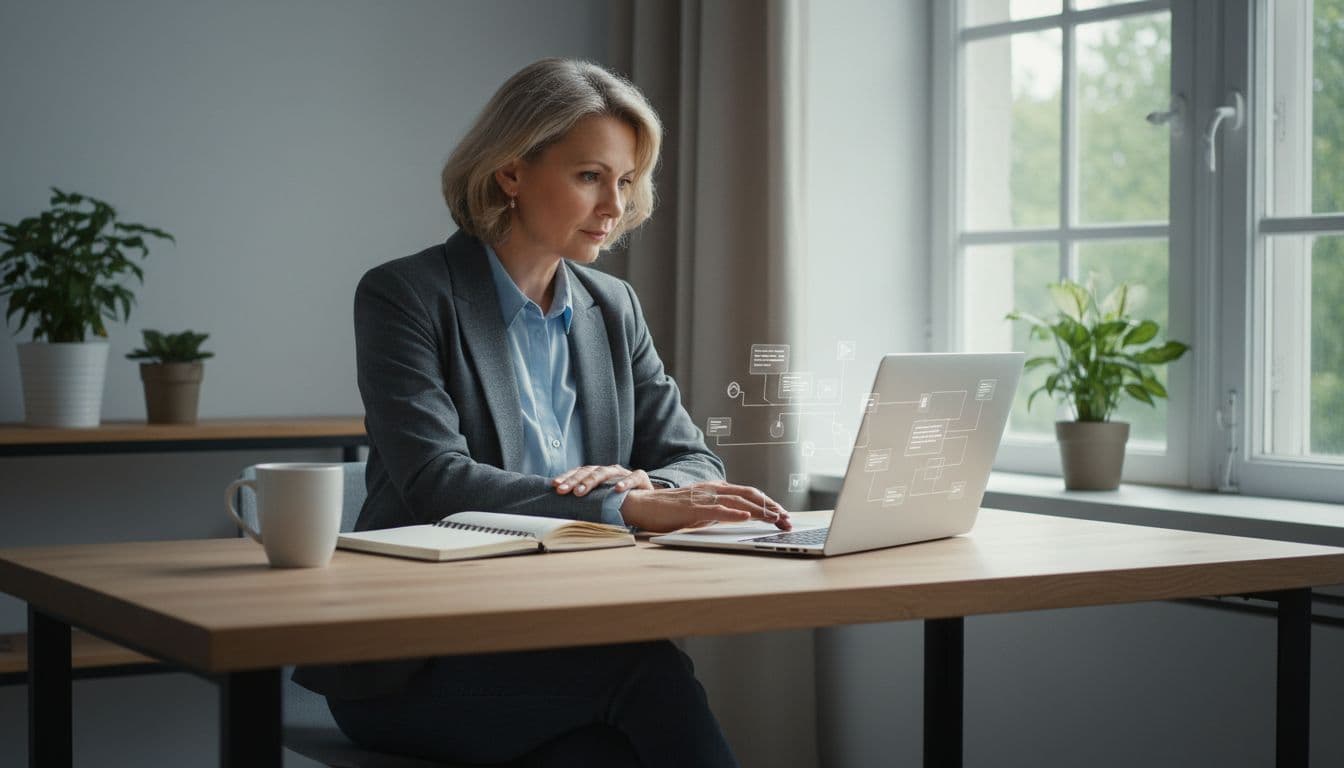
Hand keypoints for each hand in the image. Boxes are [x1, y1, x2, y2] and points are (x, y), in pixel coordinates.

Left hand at [552, 465, 653, 496]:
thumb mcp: (601, 502)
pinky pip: (633, 477)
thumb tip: (562, 510)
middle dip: (574, 481)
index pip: (579, 472)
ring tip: (581, 491)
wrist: (648, 503)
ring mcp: (624, 473)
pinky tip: (618, 489)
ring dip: (592, 481)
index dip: (567, 477)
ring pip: (606, 472)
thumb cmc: (620, 503)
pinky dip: (626, 482)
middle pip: (589, 471)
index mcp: (597, 475)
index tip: (554, 485)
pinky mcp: (641, 477)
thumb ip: (586, 503)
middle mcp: (609, 471)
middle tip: (563, 491)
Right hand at [619, 481, 790, 533]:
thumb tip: (737, 517)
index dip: (768, 503)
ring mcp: (704, 497)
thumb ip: (718, 510)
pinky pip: (717, 509)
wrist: (644, 505)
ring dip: (760, 511)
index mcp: (716, 489)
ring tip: (775, 519)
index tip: (783, 515)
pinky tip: (747, 517)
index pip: (748, 494)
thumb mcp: (700, 510)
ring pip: (738, 501)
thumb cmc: (670, 510)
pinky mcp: (693, 508)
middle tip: (787, 519)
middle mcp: (713, 489)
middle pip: (749, 494)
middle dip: (771, 507)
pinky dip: (734, 513)